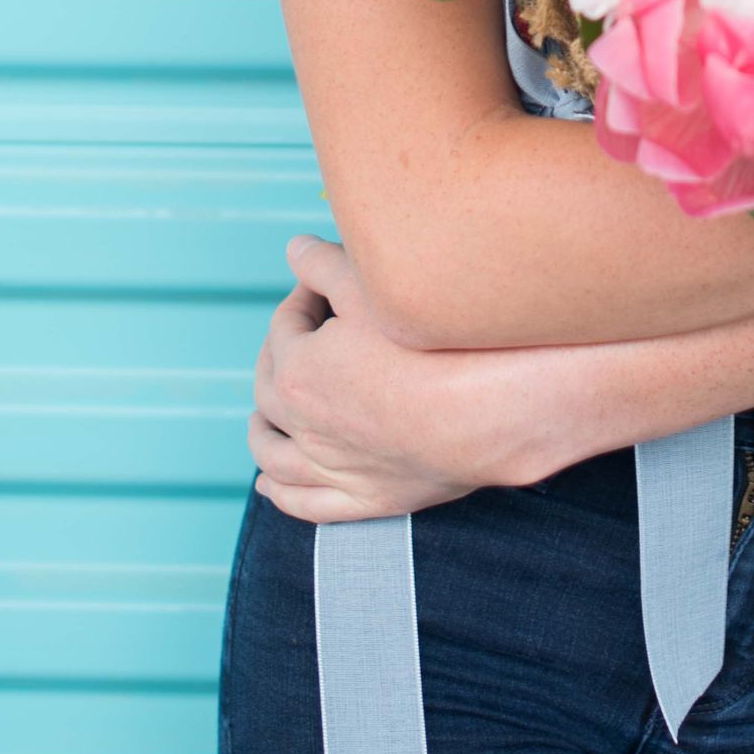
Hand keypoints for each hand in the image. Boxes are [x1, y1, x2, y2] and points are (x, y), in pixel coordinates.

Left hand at [250, 234, 612, 523]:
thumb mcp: (373, 288)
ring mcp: (333, 468)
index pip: (285, 324)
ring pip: (274, 454)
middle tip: (303, 334)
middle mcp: (304, 425)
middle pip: (272, 386)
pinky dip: (281, 495)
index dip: (303, 297)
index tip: (322, 285)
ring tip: (262, 416)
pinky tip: (268, 486)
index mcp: (298, 370)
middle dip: (280, 354)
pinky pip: (306, 504)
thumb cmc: (434, 347)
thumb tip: (295, 249)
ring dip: (262, 430)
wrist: (491, 411)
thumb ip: (325, 266)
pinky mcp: (366, 500)